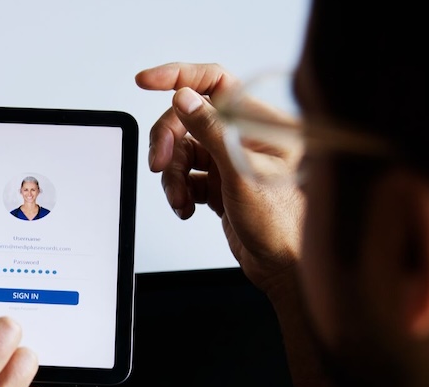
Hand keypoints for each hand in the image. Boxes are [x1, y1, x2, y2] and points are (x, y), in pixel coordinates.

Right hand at [135, 61, 304, 297]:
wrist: (281, 267)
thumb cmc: (280, 224)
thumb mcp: (241, 172)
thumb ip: (211, 131)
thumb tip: (184, 98)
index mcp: (260, 123)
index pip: (215, 82)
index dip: (179, 77)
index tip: (147, 81)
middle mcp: (244, 137)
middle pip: (188, 120)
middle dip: (168, 142)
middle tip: (159, 163)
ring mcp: (230, 160)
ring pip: (182, 151)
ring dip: (173, 176)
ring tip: (180, 200)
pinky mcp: (219, 183)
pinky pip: (186, 176)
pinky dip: (179, 192)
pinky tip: (187, 208)